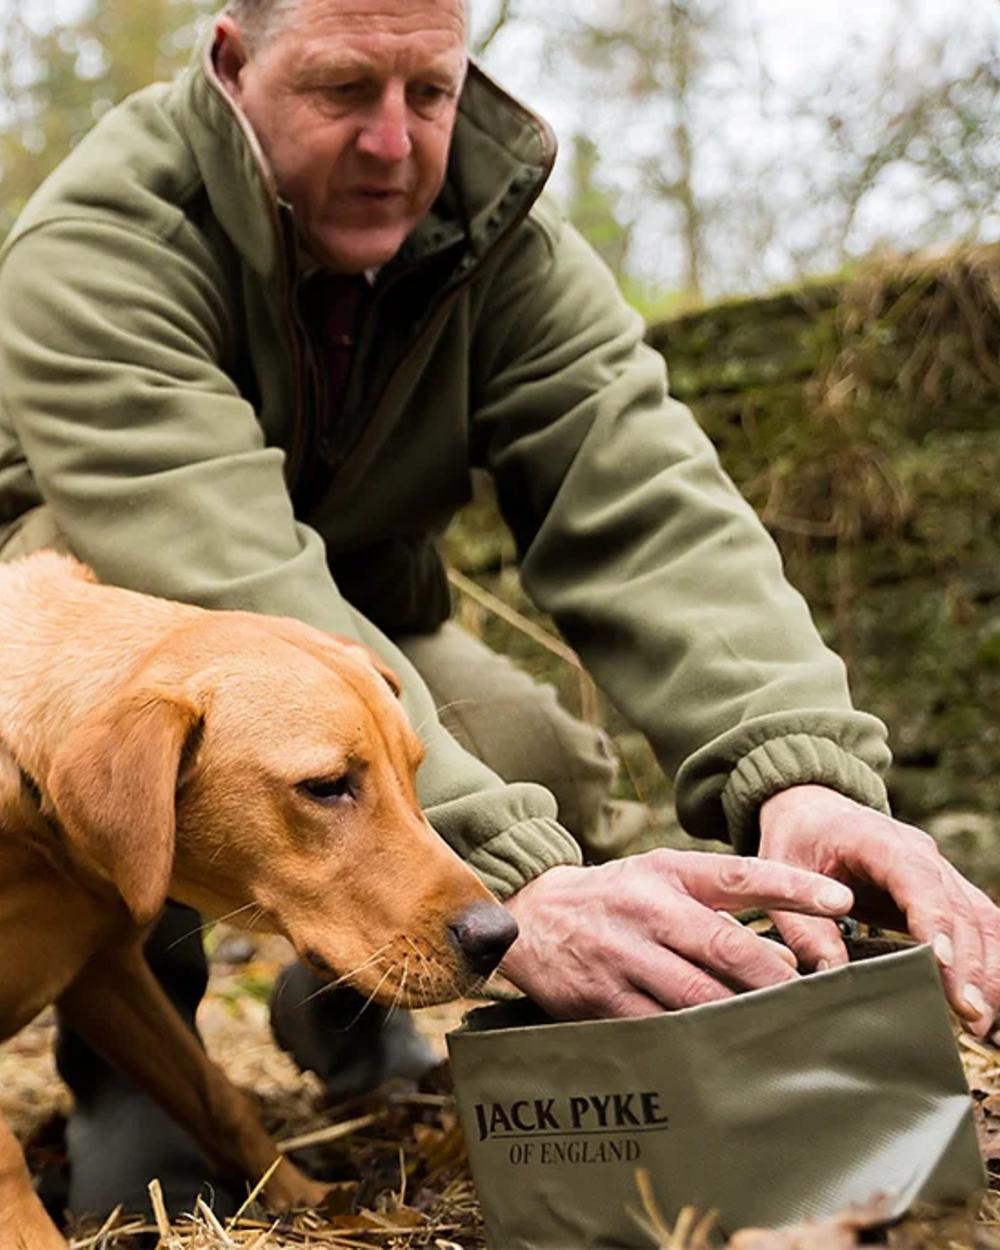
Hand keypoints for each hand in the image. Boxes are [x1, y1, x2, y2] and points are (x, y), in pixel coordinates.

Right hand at [500, 849, 853, 1019]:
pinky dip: (697, 1043)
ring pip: (698, 995)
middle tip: (815, 1002)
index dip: (793, 886)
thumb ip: (720, 909)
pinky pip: (662, 1029)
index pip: (739, 875)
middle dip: (777, 979)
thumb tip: (790, 956)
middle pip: (727, 945)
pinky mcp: (603, 999)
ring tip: (778, 1034)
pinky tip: (723, 1054)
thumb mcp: (661, 880)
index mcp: (667, 873)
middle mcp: (647, 910)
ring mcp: (624, 956)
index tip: (841, 902)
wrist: (532, 918)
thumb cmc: (615, 899)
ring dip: (742, 1018)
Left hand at [759, 784, 999, 1035]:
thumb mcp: (780, 875)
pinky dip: (988, 961)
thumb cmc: (797, 842)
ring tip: (978, 1020)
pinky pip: (979, 922)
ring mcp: (938, 869)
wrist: (812, 811)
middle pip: (956, 905)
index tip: (942, 963)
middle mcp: (918, 851)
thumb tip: (834, 972)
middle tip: (968, 1014)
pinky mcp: (945, 890)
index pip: (915, 878)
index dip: (932, 919)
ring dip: (986, 968)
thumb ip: (804, 925)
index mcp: (874, 838)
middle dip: (967, 962)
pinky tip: (984, 999)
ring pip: (979, 916)